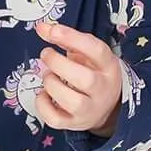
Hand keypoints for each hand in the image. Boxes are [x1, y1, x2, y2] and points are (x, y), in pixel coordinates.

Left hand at [35, 22, 121, 136]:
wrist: (105, 109)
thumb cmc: (91, 75)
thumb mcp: (86, 55)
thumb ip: (65, 40)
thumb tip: (41, 27)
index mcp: (108, 66)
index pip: (96, 50)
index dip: (72, 38)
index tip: (51, 30)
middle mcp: (102, 89)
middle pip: (83, 78)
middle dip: (58, 64)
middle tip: (45, 54)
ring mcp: (89, 109)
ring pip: (70, 100)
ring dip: (51, 83)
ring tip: (48, 76)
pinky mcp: (73, 124)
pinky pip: (54, 118)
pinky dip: (42, 105)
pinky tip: (43, 95)